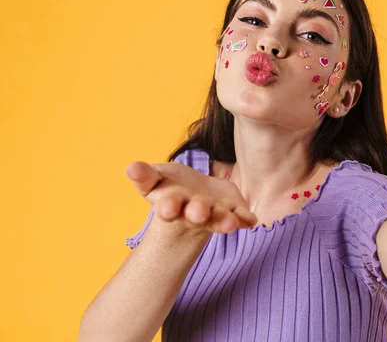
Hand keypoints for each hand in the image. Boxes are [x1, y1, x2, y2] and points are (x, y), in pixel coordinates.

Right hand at [125, 161, 257, 234]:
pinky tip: (251, 221)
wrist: (194, 197)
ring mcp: (214, 213)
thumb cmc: (170, 187)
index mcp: (172, 204)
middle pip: (195, 214)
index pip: (168, 207)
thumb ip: (144, 175)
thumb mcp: (156, 178)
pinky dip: (245, 219)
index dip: (168, 207)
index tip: (167, 208)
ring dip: (224, 221)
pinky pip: (240, 216)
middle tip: (198, 213)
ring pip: (219, 218)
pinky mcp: (232, 210)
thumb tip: (130, 167)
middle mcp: (193, 212)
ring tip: (231, 223)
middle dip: (197, 213)